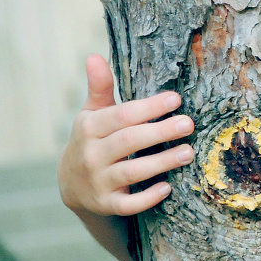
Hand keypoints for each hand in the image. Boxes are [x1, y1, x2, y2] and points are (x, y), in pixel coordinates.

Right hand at [59, 54, 195, 218]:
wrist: (71, 184)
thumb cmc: (92, 139)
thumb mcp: (92, 113)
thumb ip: (99, 87)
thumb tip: (94, 55)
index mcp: (89, 128)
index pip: (121, 116)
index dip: (149, 107)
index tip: (176, 99)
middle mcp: (91, 155)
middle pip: (129, 141)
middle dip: (160, 132)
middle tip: (189, 123)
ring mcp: (98, 182)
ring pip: (131, 173)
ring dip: (161, 163)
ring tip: (188, 152)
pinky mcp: (106, 204)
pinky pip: (127, 204)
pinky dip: (146, 198)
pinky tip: (167, 188)